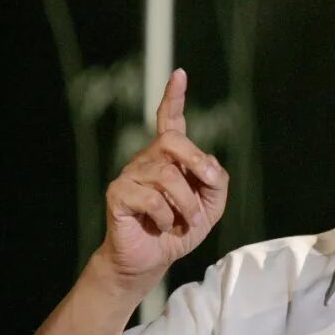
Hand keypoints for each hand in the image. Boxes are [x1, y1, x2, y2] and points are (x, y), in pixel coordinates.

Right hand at [95, 69, 228, 293]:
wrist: (151, 260)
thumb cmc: (179, 229)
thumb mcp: (211, 207)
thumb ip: (217, 182)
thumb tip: (208, 165)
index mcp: (169, 159)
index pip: (170, 120)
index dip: (174, 97)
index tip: (179, 74)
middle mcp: (148, 160)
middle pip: (173, 142)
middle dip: (197, 163)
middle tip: (208, 185)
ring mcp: (130, 175)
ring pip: (167, 176)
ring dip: (187, 204)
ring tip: (186, 221)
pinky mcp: (117, 194)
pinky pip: (149, 198)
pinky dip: (166, 217)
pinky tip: (163, 226)